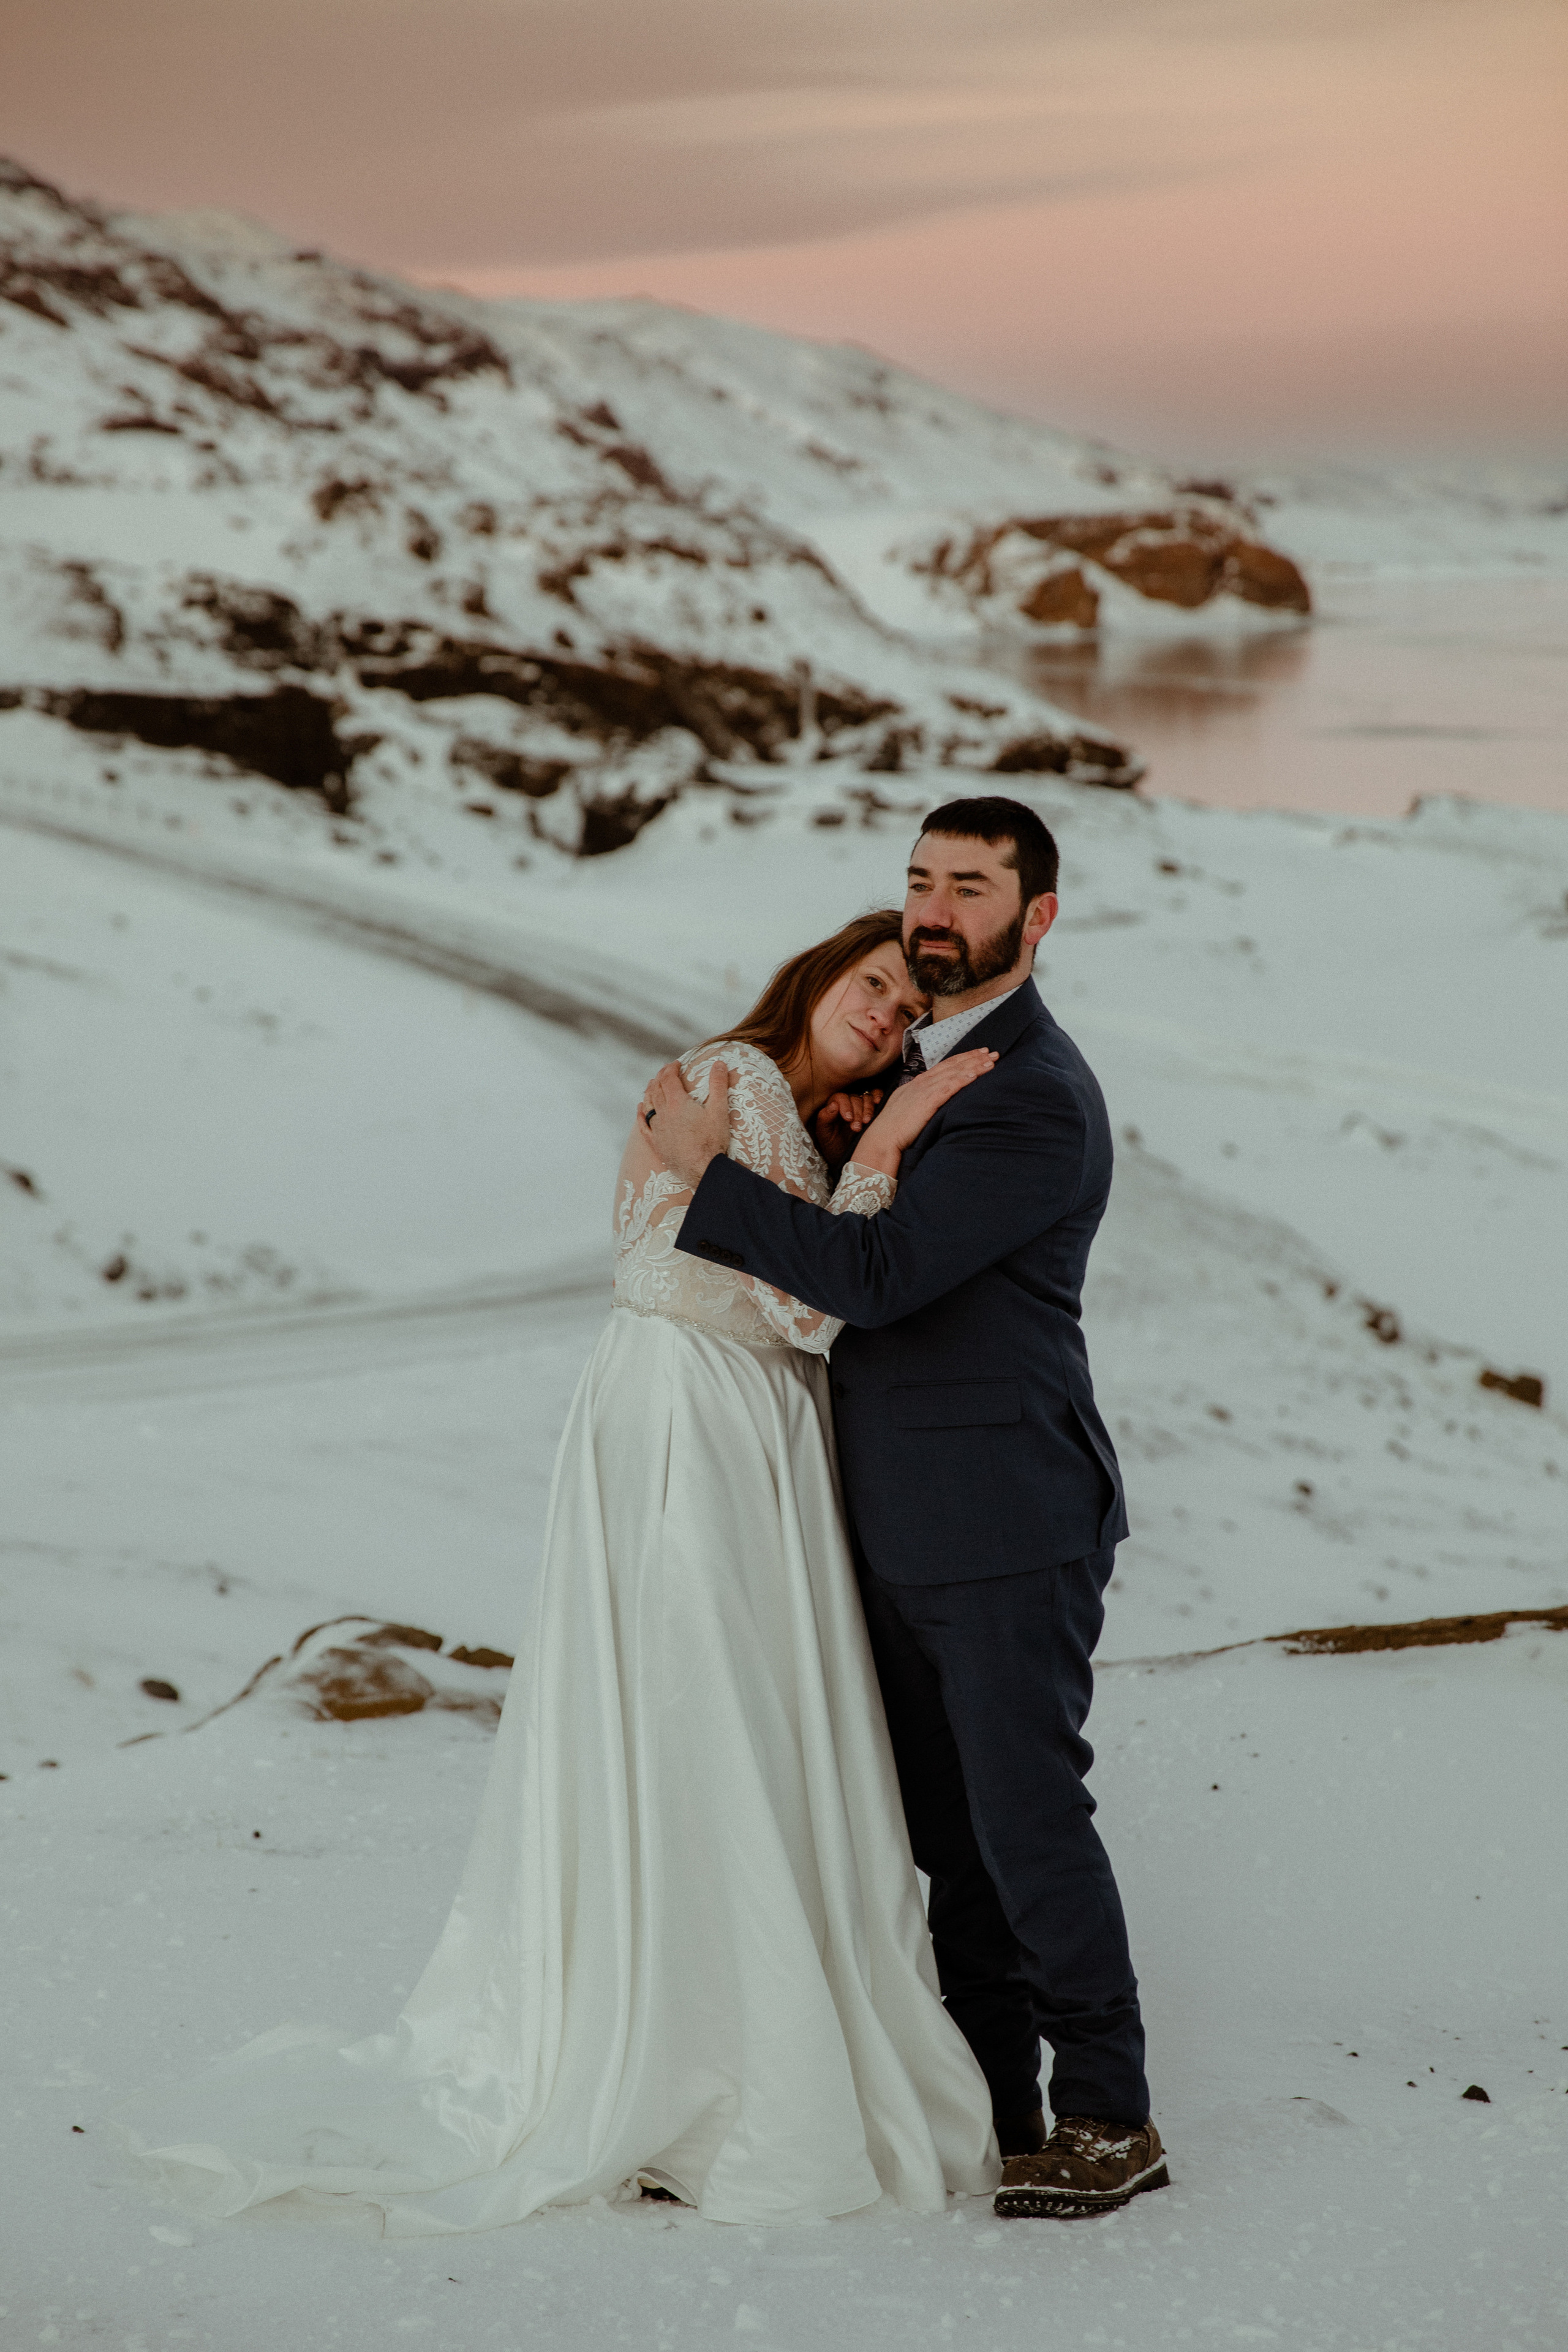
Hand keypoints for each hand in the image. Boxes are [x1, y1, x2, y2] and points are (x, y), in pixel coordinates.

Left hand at [639, 1059, 731, 1188]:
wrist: (703, 1169)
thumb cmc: (712, 1141)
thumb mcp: (719, 1110)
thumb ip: (718, 1085)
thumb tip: (719, 1063)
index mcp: (677, 1103)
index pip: (669, 1079)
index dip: (671, 1068)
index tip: (676, 1064)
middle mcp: (663, 1114)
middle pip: (657, 1089)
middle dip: (660, 1077)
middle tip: (665, 1072)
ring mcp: (658, 1129)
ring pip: (648, 1105)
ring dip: (649, 1092)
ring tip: (652, 1084)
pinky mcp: (657, 1144)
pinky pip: (643, 1126)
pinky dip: (640, 1115)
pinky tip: (640, 1109)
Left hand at [814, 1088, 883, 1166]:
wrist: (849, 1162)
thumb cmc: (834, 1148)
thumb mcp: (824, 1137)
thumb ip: (824, 1119)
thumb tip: (833, 1104)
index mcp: (834, 1108)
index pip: (840, 1097)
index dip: (845, 1106)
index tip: (848, 1119)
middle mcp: (848, 1104)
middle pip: (854, 1098)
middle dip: (857, 1112)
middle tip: (857, 1128)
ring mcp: (862, 1106)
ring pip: (867, 1097)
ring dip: (868, 1108)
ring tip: (867, 1122)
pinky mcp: (874, 1109)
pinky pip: (877, 1096)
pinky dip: (879, 1096)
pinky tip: (879, 1102)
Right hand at [849, 1047, 997, 1178]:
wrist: (882, 1139)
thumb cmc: (894, 1129)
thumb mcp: (908, 1108)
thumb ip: (921, 1100)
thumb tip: (934, 1100)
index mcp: (917, 1083)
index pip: (944, 1066)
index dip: (962, 1058)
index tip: (978, 1054)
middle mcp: (922, 1082)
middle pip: (952, 1065)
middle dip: (973, 1057)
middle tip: (992, 1052)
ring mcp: (924, 1090)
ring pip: (954, 1073)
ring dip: (974, 1066)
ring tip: (991, 1061)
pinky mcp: (927, 1102)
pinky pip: (949, 1087)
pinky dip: (963, 1079)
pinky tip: (975, 1074)